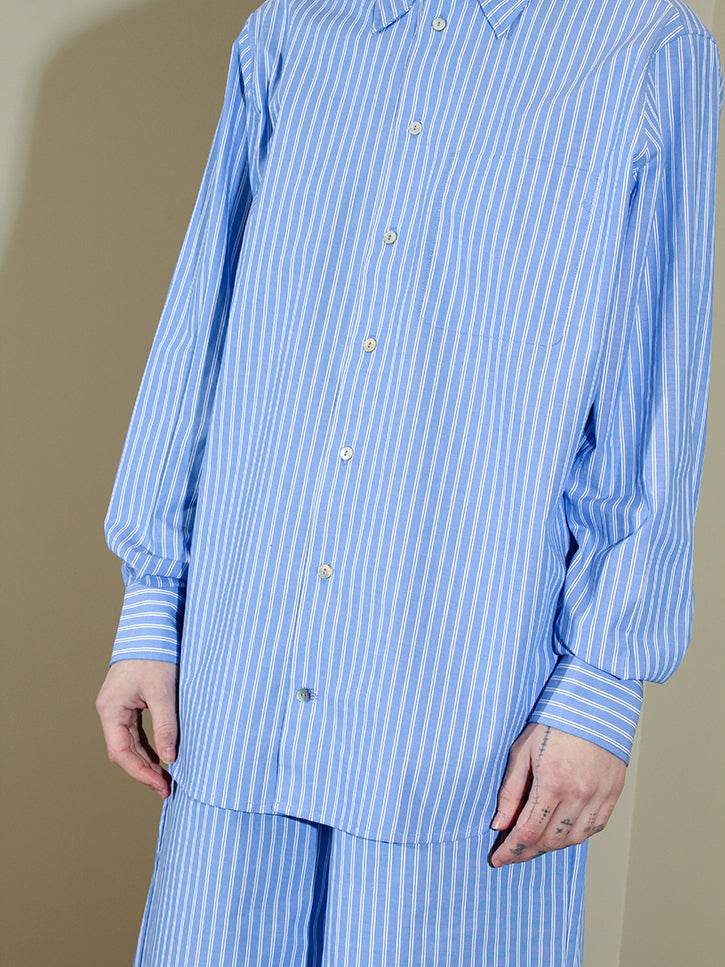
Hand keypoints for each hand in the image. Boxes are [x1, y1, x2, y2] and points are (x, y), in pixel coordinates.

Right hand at [95, 659, 178, 797]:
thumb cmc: (155, 655)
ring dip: (146, 760)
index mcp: (111, 709)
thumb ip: (166, 726)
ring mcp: (118, 707)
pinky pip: (136, 732)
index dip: (140, 772)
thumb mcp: (163, 692)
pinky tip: (162, 756)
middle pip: (123, 751)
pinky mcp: (130, 702)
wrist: (152, 628)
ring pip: (129, 743)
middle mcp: (110, 711)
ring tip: (166, 778)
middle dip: (144, 771)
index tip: (160, 785)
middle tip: (167, 788)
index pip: (121, 752)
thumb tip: (169, 757)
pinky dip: (148, 746)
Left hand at [489, 723, 625, 867]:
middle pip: (550, 841)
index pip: (528, 832)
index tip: (498, 859)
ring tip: (533, 843)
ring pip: (573, 839)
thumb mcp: (522, 750)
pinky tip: (561, 832)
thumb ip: (510, 791)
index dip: (511, 850)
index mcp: (552, 783)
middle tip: (511, 852)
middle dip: (527, 851)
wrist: (595, 702)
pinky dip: (575, 836)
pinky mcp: (613, 794)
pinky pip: (594, 828)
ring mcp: (600, 796)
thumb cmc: (554, 721)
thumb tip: (500, 823)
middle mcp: (579, 795)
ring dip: (551, 846)